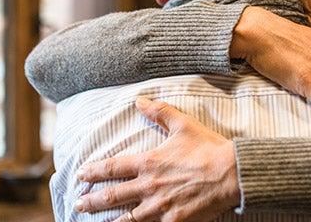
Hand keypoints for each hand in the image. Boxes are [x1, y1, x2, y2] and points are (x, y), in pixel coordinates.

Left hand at [75, 97, 239, 221]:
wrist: (232, 174)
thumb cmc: (209, 149)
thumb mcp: (183, 125)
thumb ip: (159, 112)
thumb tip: (140, 100)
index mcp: (149, 162)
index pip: (112, 168)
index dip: (92, 171)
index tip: (80, 174)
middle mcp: (149, 186)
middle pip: (112, 196)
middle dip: (92, 201)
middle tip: (78, 203)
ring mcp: (160, 207)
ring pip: (127, 219)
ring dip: (110, 221)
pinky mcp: (173, 221)